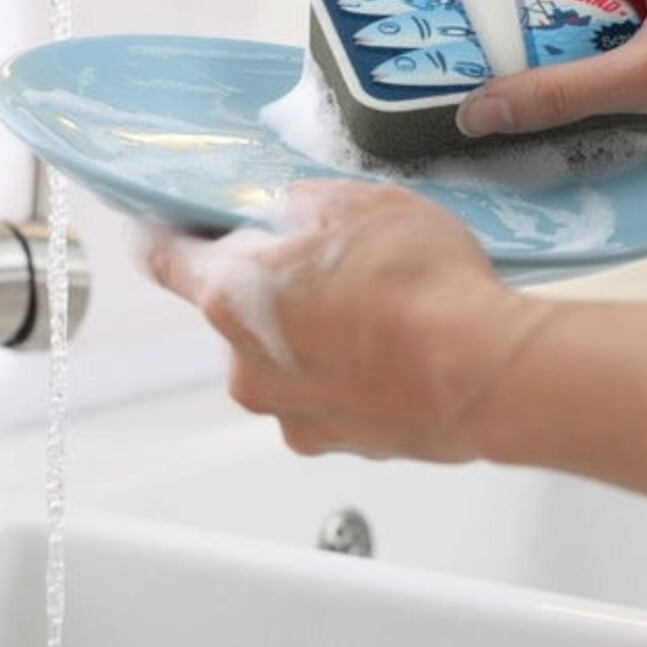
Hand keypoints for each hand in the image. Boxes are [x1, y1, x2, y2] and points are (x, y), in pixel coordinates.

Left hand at [131, 179, 548, 460]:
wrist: (485, 371)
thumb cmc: (420, 286)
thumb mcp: (358, 203)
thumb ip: (304, 206)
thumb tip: (293, 215)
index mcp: (231, 296)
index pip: (163, 260)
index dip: (161, 236)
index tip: (161, 228)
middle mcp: (245, 366)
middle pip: (235, 313)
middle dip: (272, 288)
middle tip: (331, 264)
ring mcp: (287, 413)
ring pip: (282, 360)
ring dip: (312, 336)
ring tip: (379, 313)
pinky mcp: (332, 443)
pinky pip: (323, 398)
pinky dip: (347, 377)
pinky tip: (395, 353)